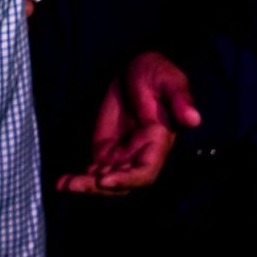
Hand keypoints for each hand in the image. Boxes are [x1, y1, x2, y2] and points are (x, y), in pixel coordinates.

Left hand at [57, 52, 197, 195]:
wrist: (134, 69)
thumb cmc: (155, 72)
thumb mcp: (169, 79)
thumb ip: (180, 98)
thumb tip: (194, 119)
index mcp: (158, 143)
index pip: (146, 172)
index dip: (128, 179)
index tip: (105, 180)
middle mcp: (140, 155)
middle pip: (122, 183)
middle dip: (99, 188)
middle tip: (75, 185)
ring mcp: (122, 155)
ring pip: (105, 181)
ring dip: (85, 186)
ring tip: (64, 185)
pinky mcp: (106, 152)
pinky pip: (93, 172)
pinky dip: (78, 179)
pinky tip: (62, 182)